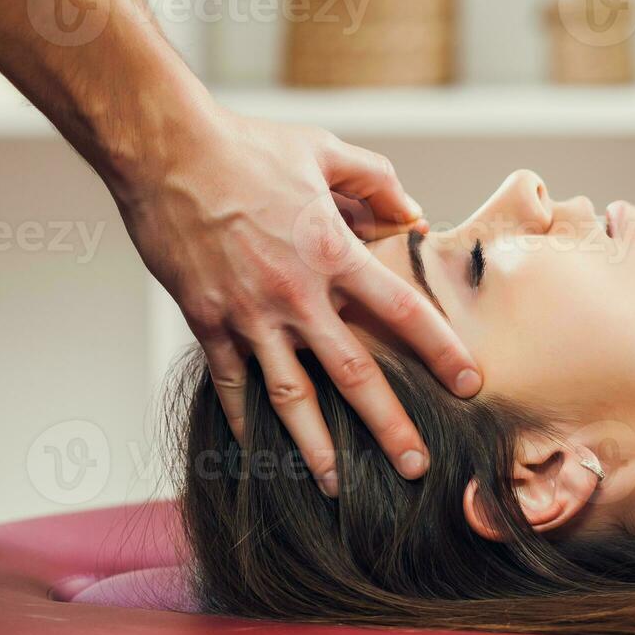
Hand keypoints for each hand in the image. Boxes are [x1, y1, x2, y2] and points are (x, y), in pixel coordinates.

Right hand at [118, 108, 479, 493]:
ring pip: (290, 397)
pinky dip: (244, 420)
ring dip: (316, 447)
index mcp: (335, 253)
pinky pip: (230, 383)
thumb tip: (414, 214)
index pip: (403, 312)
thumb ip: (377, 183)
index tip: (469, 384)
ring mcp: (249, 315)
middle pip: (354, 374)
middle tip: (415, 468)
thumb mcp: (325, 153)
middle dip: (388, 426)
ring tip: (339, 488)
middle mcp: (297, 295)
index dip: (440, 350)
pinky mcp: (206, 321)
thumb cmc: (247, 147)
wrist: (164, 151)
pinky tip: (262, 452)